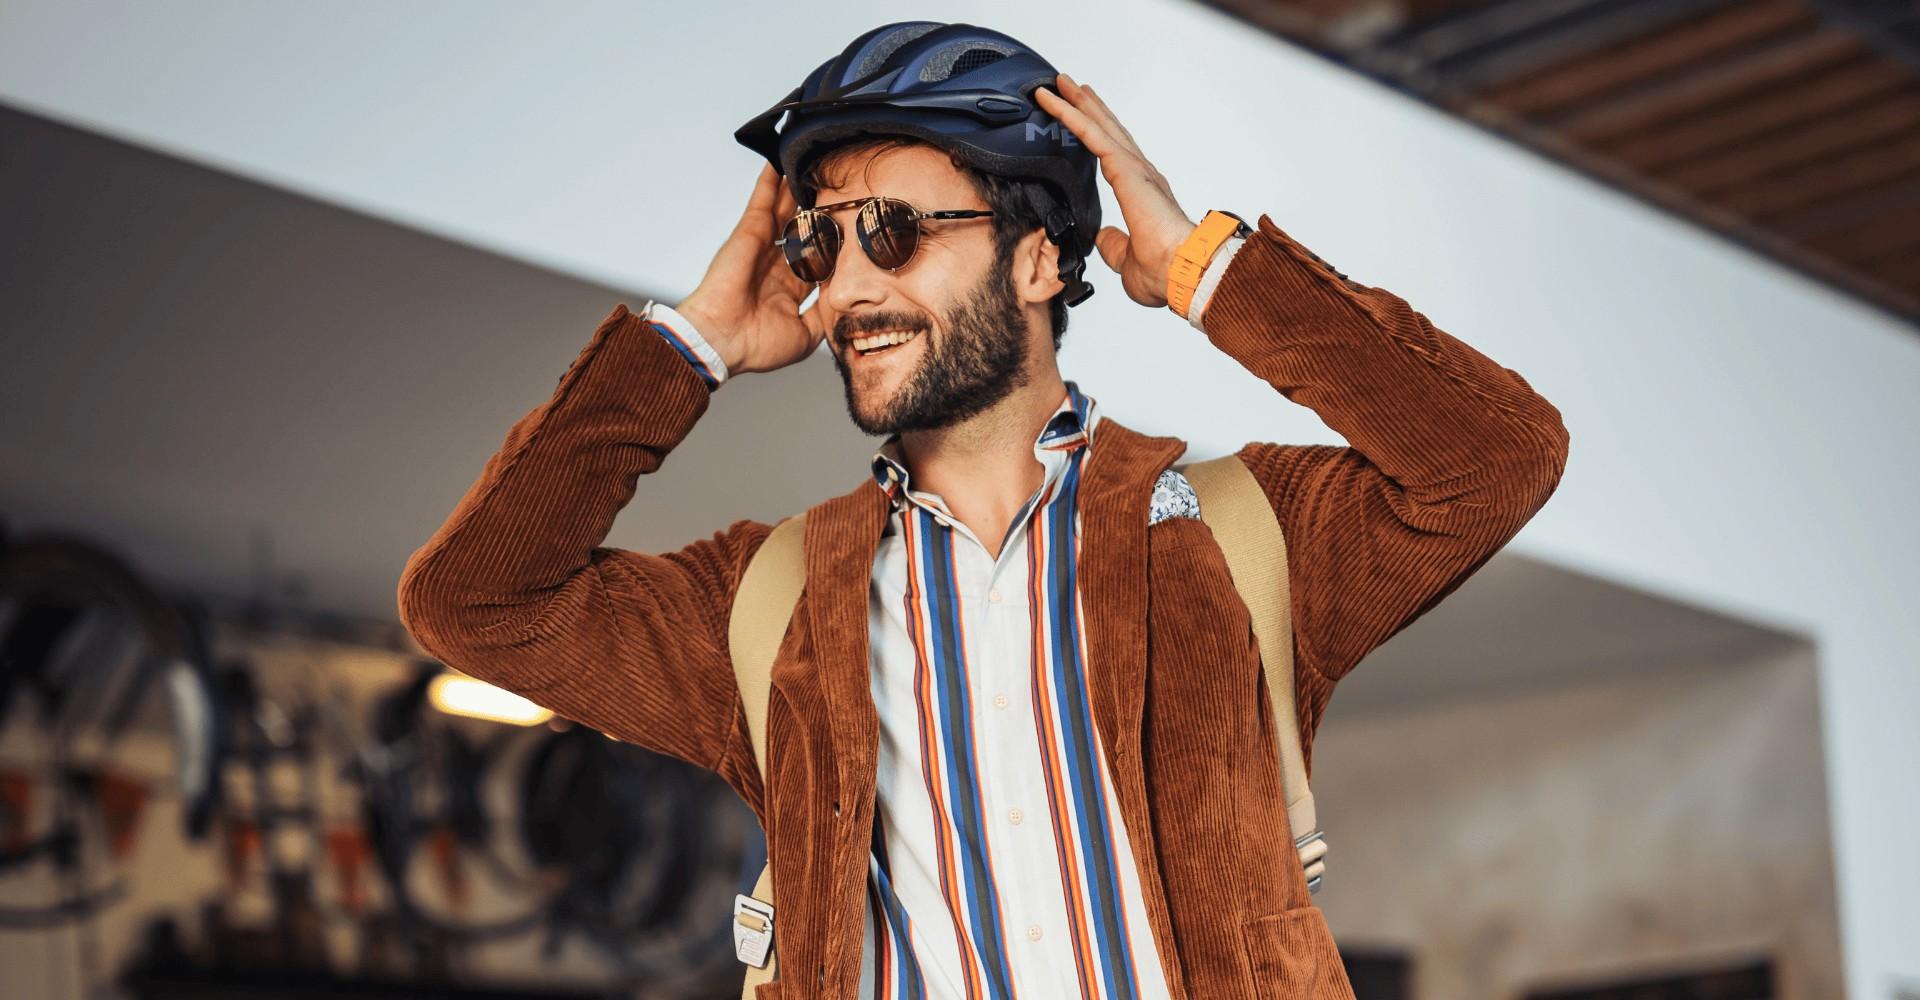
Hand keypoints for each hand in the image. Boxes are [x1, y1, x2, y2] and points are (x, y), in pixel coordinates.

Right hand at [676, 163, 826, 375]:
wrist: (723, 341)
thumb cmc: (757, 345)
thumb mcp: (804, 336)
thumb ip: (823, 317)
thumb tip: (842, 308)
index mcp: (788, 286)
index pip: (819, 258)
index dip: (836, 244)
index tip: (856, 228)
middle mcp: (776, 263)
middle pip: (805, 228)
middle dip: (820, 210)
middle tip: (842, 186)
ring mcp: (762, 245)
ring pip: (786, 209)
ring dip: (798, 187)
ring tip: (816, 163)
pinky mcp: (750, 232)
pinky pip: (763, 199)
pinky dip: (771, 179)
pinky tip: (780, 159)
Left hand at [1034, 73, 1198, 308]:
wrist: (1185, 272)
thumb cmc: (1167, 272)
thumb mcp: (1127, 261)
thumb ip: (1114, 246)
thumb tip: (1102, 238)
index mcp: (1144, 195)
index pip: (1114, 157)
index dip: (1097, 136)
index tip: (1083, 121)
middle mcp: (1142, 175)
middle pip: (1108, 132)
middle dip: (1088, 108)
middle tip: (1068, 87)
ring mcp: (1135, 170)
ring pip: (1098, 127)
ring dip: (1077, 104)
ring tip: (1058, 84)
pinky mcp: (1125, 169)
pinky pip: (1092, 135)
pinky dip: (1072, 115)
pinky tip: (1056, 100)